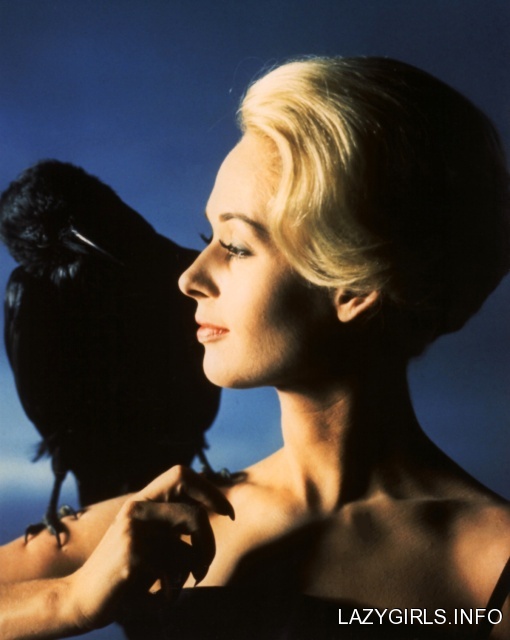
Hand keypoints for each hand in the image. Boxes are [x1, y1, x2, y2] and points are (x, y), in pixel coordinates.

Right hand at [67, 465, 233, 630]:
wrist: (80, 598)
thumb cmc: (122, 571)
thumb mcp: (146, 538)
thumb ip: (170, 523)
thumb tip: (211, 510)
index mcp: (142, 501)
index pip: (181, 475)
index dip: (209, 491)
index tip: (226, 513)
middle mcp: (136, 509)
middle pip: (195, 515)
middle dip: (210, 543)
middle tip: (204, 565)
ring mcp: (133, 531)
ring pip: (189, 548)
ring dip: (194, 571)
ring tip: (183, 582)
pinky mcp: (133, 556)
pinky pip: (175, 571)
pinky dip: (175, 590)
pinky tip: (161, 596)